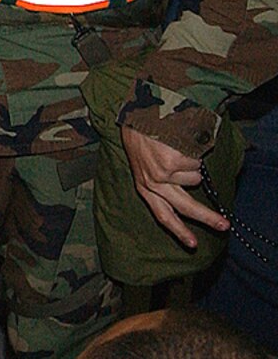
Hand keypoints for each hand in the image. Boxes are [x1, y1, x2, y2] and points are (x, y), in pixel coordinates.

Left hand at [123, 125, 227, 249]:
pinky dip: (193, 152)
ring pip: (194, 177)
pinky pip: (196, 162)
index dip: (179, 230)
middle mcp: (152, 183)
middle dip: (207, 218)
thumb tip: (184, 201)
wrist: (135, 115)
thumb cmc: (142, 139)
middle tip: (223, 225)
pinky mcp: (172, 161)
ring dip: (192, 164)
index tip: (193, 244)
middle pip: (184, 207)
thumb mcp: (143, 165)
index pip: (162, 214)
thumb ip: (160, 184)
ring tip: (177, 150)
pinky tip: (178, 143)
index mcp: (144, 187)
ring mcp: (162, 172)